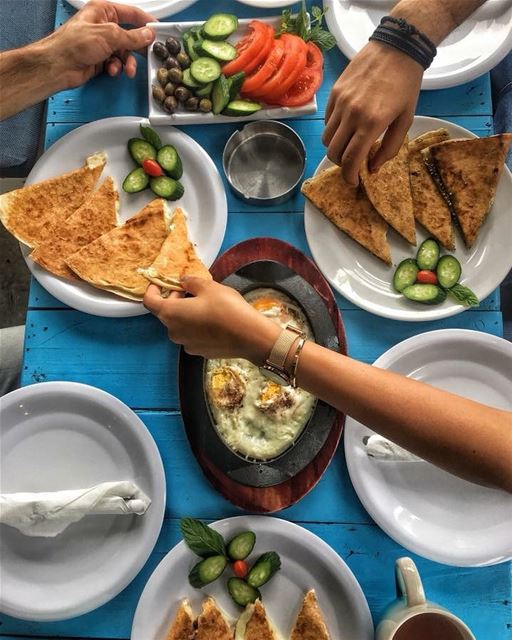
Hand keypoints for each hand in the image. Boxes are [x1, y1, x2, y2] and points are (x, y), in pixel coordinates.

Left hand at [45, 0, 155, 88]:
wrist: (58, 66)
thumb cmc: (74, 44)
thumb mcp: (109, 36)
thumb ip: (132, 36)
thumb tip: (148, 34)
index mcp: (104, 11)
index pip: (131, 14)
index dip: (146, 22)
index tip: (159, 31)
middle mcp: (104, 26)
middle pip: (130, 36)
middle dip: (138, 48)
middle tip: (149, 55)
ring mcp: (102, 43)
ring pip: (124, 53)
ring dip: (127, 62)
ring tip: (128, 69)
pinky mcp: (100, 59)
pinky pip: (117, 63)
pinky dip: (116, 68)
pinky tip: (112, 70)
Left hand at [143, 278, 280, 362]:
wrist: (249, 337)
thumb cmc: (227, 308)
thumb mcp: (209, 287)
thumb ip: (191, 282)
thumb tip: (182, 281)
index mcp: (171, 314)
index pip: (149, 301)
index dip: (153, 289)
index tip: (162, 282)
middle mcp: (173, 332)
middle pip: (165, 313)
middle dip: (174, 299)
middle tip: (191, 289)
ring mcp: (186, 344)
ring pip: (179, 325)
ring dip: (186, 313)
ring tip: (205, 304)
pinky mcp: (199, 352)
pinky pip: (191, 335)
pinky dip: (196, 326)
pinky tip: (213, 320)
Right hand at [323, 41, 422, 184]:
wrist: (396, 48)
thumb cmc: (406, 85)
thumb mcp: (405, 120)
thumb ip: (389, 147)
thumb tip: (373, 168)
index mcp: (371, 123)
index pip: (350, 160)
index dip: (349, 176)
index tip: (354, 182)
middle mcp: (352, 114)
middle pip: (334, 152)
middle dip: (341, 165)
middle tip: (351, 166)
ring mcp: (341, 103)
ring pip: (327, 138)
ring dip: (336, 148)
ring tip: (348, 146)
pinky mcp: (335, 93)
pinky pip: (327, 121)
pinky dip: (334, 130)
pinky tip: (346, 128)